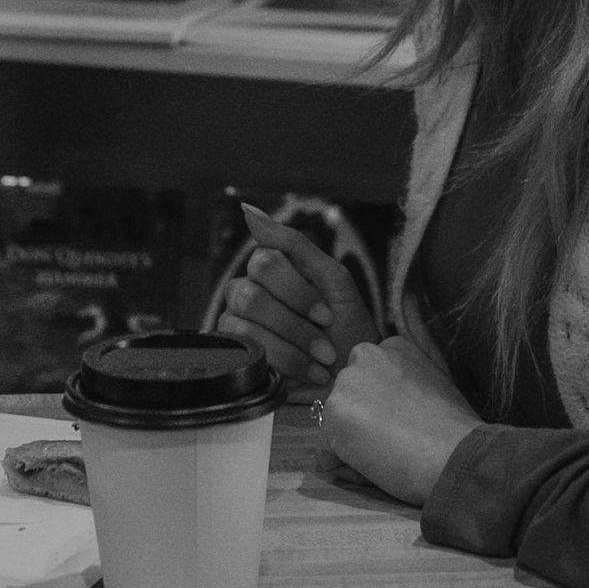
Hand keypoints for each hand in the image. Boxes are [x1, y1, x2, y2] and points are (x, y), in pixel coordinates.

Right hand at [215, 203, 380, 394]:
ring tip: (321, 360)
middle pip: (251, 294)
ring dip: (293, 345)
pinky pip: (245, 349)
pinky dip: (285, 362)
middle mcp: (247, 289)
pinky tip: (308, 371)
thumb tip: (248, 211)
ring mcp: (237, 321)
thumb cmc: (347, 328)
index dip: (297, 291)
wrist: (354, 376)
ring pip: (246, 324)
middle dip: (295, 324)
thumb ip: (295, 245)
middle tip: (325, 343)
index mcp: (271, 268)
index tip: (327, 315)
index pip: (264, 261)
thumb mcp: (334, 281)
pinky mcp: (234, 353)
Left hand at [318, 331, 479, 506]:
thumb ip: (402, 387)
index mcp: (392, 348)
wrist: (458, 455)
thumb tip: (382, 411)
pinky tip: (378, 467)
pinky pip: (327, 455)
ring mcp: (346, 384)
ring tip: (392, 455)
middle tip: (398, 442)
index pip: (368, 382)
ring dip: (356, 447)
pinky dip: (346, 469)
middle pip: (349, 402)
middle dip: (364, 425)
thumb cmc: (454, 433)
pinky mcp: (333, 415)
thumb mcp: (432, 388)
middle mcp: (365, 356)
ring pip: (337, 428)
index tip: (408, 423)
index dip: (384, 410)